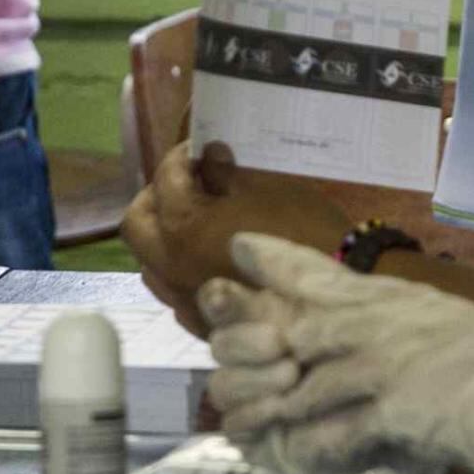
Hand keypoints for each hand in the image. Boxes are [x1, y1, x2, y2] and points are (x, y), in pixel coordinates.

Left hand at [120, 141, 347, 331]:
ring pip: (149, 263)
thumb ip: (225, 170)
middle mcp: (171, 267)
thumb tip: (208, 154)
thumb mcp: (266, 188)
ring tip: (191, 221)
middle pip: (137, 225)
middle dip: (155, 197)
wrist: (336, 299)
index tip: (198, 150)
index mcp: (183, 227)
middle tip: (183, 184)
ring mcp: (184, 300)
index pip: (164, 180)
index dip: (180, 158)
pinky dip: (178, 270)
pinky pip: (172, 293)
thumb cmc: (303, 232)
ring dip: (161, 237)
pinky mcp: (202, 324)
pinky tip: (204, 259)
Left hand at [200, 236, 473, 473]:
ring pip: (290, 390)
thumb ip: (400, 320)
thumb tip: (378, 320)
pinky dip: (299, 451)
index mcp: (383, 299)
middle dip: (241, 343)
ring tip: (235, 423)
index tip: (239, 251)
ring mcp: (372, 371)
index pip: (311, 271)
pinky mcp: (382, 415)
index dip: (268, 261)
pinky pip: (324, 437)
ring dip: (259, 412)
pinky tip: (279, 458)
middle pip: (280, 330)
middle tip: (215, 352)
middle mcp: (367, 328)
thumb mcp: (441, 318)